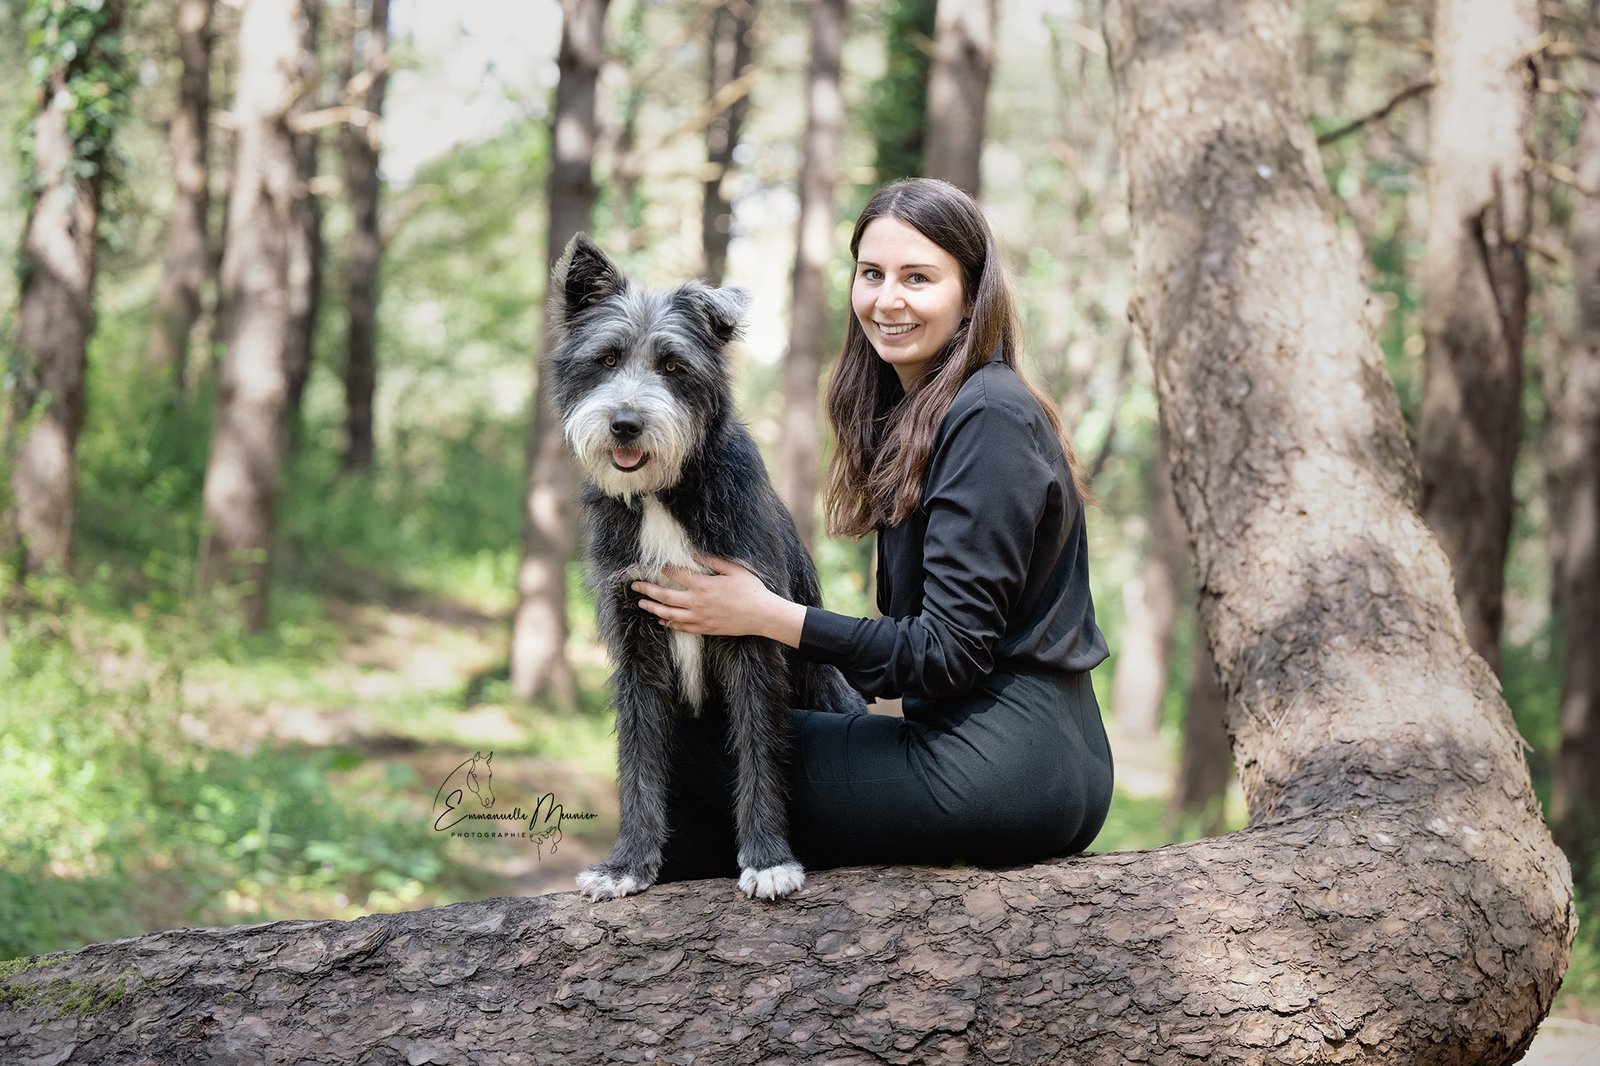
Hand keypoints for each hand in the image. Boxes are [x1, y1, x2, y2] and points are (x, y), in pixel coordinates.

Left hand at [631, 556, 805, 645]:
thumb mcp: (733, 569)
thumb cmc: (750, 589)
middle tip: (635, 586)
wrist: (761, 615)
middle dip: (647, 590)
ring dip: (653, 609)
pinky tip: (662, 620)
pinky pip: (681, 627)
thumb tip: (694, 553)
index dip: (665, 570)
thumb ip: (712, 560)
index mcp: (703, 585)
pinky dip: (669, 623)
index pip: (676, 575)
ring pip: (668, 614)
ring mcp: (699, 618)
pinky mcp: (704, 629)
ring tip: (641, 604)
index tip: (658, 566)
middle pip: (664, 597)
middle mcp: (696, 603)